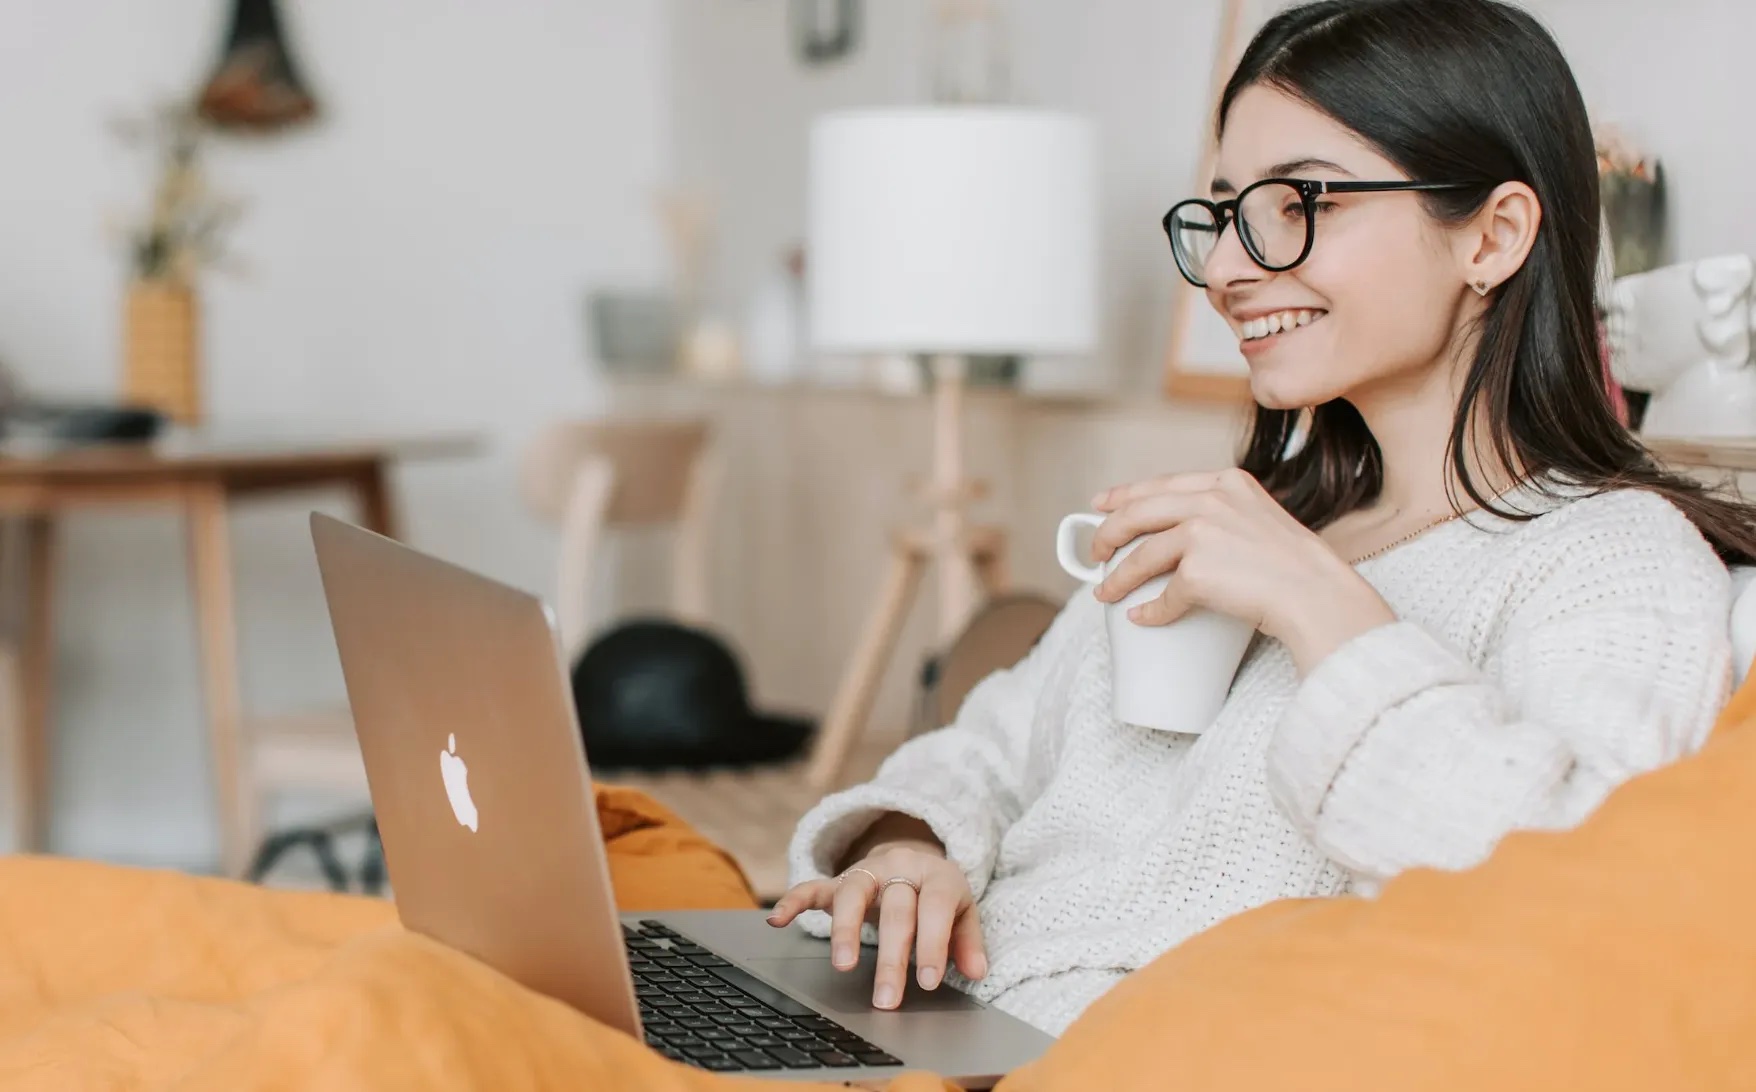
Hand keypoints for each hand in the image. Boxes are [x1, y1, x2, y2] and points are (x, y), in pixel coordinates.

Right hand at [766, 841, 986, 1009]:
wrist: (913, 857)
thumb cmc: (937, 895)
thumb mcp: (962, 911)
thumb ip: (968, 941)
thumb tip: (977, 971)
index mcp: (936, 875)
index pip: (935, 908)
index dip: (933, 944)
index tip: (928, 982)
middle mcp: (900, 868)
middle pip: (895, 909)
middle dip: (892, 957)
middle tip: (887, 998)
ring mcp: (866, 872)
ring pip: (853, 893)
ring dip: (846, 929)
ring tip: (843, 966)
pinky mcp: (838, 880)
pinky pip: (812, 886)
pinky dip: (794, 901)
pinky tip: (777, 921)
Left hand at [1089, 467, 1394, 672]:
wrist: (1319, 595)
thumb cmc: (1297, 568)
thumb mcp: (1261, 518)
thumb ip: (1226, 515)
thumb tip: (1181, 537)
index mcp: (1227, 482)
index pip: (1162, 483)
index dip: (1124, 494)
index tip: (1101, 504)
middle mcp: (1212, 500)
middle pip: (1138, 512)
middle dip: (1107, 533)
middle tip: (1095, 553)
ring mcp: (1202, 532)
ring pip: (1142, 555)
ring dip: (1117, 577)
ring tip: (1105, 592)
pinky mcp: (1198, 570)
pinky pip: (1163, 596)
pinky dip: (1149, 611)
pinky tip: (1142, 617)